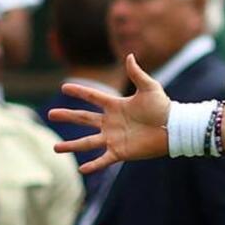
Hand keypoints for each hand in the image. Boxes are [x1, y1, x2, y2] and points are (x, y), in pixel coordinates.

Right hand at [48, 54, 169, 173]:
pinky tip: (80, 169)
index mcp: (116, 106)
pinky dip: (93, 165)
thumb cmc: (163, 108)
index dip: (80, 92)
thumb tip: (129, 55)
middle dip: (67, 116)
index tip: (64, 86)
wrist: (174, 128)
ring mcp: (114, 138)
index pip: (93, 97)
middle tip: (50, 114)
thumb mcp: (150, 88)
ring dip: (71, 146)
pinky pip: (103, 159)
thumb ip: (137, 73)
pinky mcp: (120, 152)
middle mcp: (111, 122)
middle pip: (84, 119)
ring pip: (87, 142)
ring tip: (55, 148)